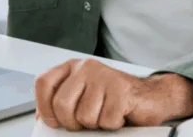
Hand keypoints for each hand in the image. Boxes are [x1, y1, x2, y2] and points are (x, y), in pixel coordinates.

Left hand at [34, 59, 192, 130]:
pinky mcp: (121, 89)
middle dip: (72, 123)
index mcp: (74, 67)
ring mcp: (104, 76)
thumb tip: (43, 119)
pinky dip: (113, 125)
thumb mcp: (83, 97)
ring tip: (107, 113)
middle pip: (61, 104)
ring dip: (96, 124)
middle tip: (87, 122)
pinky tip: (119, 114)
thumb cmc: (115, 99)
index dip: (44, 107)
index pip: (44, 82)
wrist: (150, 98)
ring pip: (84, 116)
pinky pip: (105, 120)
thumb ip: (62, 103)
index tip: (53, 121)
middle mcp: (87, 67)